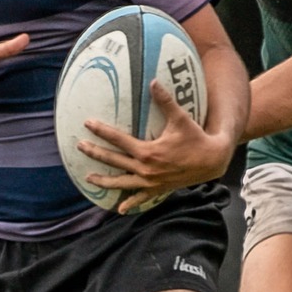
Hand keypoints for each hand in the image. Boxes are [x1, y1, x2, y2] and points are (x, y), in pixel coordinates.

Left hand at [78, 80, 234, 214]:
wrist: (211, 161)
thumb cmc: (195, 138)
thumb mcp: (180, 118)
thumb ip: (165, 101)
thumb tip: (153, 81)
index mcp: (147, 152)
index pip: (118, 140)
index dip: (101, 131)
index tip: (87, 124)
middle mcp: (145, 169)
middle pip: (114, 160)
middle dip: (95, 153)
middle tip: (80, 146)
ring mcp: (150, 182)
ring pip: (121, 183)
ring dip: (104, 181)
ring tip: (89, 178)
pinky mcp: (158, 189)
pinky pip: (140, 198)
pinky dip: (130, 204)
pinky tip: (119, 209)